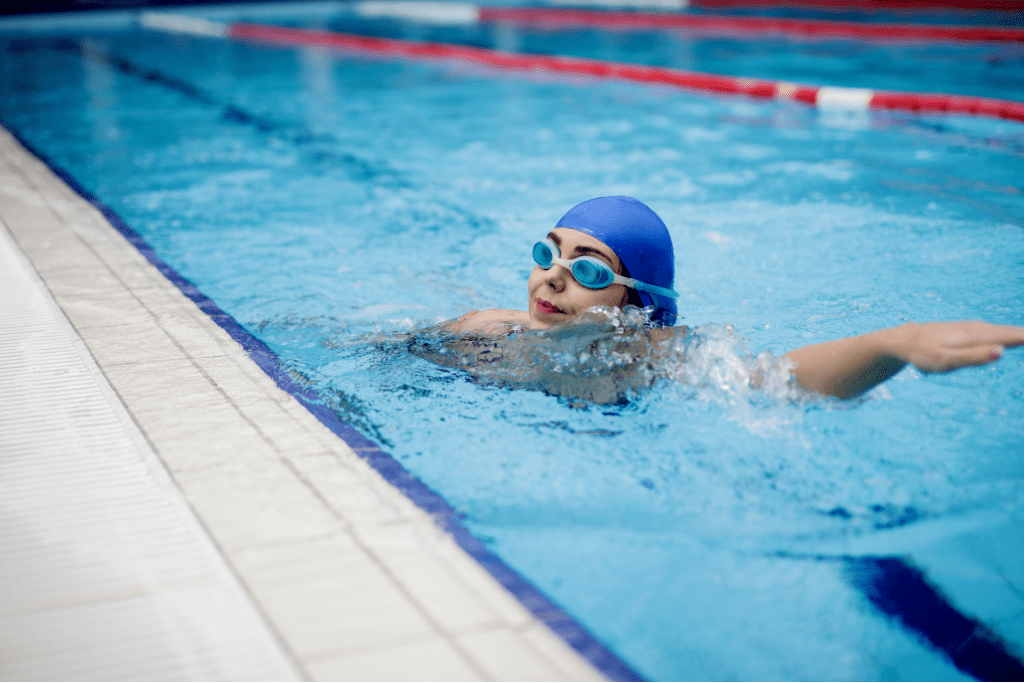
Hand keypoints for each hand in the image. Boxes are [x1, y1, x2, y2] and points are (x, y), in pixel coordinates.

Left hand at [892, 322, 1023, 373]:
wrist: (903, 340)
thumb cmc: (924, 354)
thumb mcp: (945, 361)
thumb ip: (973, 357)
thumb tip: (1001, 351)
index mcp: (978, 335)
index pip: (1014, 336)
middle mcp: (980, 329)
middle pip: (1015, 332)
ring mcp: (976, 328)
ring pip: (1008, 331)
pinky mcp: (973, 331)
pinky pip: (1000, 332)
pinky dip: (1015, 334)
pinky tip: (1020, 337)